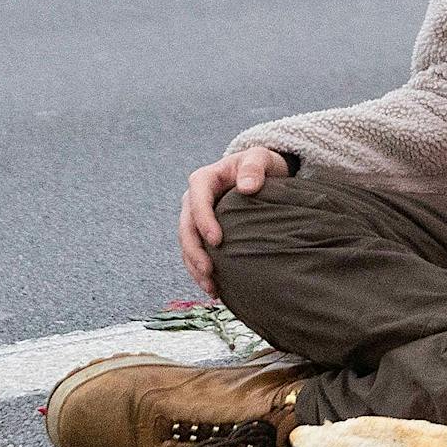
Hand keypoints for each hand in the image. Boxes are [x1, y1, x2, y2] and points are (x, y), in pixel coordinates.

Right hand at [178, 146, 290, 297]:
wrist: (260, 173)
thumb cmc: (259, 164)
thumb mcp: (260, 157)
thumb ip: (255, 167)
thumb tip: (247, 187)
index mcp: (204, 179)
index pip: (197, 200)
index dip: (203, 221)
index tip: (216, 240)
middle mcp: (194, 200)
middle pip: (186, 227)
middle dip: (194, 251)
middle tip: (209, 271)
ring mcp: (196, 218)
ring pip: (187, 245)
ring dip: (194, 267)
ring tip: (211, 287)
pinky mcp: (202, 233)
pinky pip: (195, 254)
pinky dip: (200, 272)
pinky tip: (214, 288)